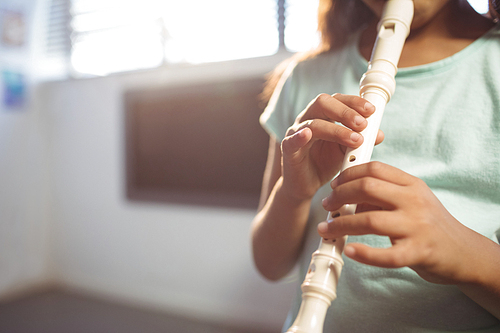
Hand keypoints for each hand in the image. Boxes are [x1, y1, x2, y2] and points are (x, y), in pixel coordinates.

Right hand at [280, 93, 381, 200]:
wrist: (306, 186)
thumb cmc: (324, 163)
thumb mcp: (346, 151)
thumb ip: (360, 140)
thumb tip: (380, 134)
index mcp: (322, 115)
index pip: (337, 99)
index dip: (354, 102)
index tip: (371, 111)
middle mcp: (308, 119)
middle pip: (323, 102)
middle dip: (345, 111)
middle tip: (363, 124)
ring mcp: (296, 133)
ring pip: (313, 123)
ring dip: (336, 130)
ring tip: (355, 140)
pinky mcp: (288, 149)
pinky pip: (292, 140)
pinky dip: (300, 136)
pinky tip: (308, 135)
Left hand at [318, 162, 499, 285]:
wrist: (464, 252)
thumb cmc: (430, 224)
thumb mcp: (411, 201)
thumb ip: (382, 196)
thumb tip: (347, 197)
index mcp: (412, 185)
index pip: (375, 169)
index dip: (348, 174)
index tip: (334, 184)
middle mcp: (415, 202)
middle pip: (368, 188)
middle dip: (340, 195)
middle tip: (327, 205)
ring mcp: (417, 227)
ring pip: (370, 220)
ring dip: (342, 225)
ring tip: (327, 229)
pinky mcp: (419, 253)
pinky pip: (386, 255)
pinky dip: (364, 254)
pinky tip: (350, 251)